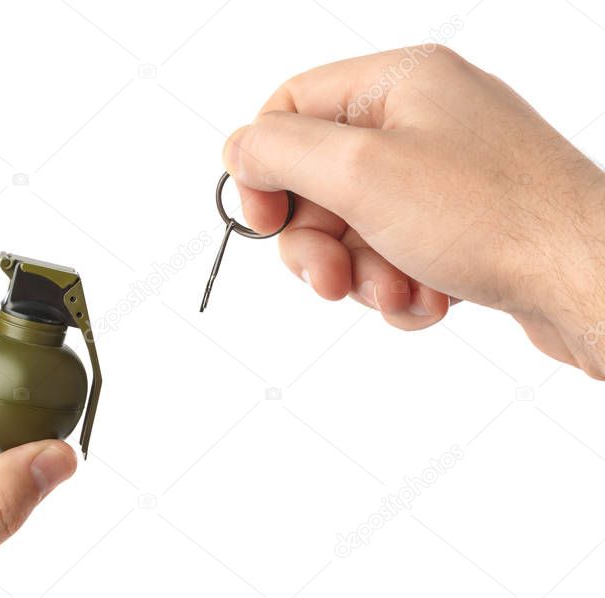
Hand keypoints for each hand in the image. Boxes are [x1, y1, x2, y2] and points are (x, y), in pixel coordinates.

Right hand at [223, 45, 604, 377]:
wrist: (592, 280)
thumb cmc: (496, 217)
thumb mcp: (360, 172)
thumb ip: (281, 152)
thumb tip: (240, 150)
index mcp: (401, 83)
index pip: (293, 106)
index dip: (266, 166)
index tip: (266, 221)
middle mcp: (424, 122)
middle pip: (321, 179)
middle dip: (319, 242)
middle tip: (329, 281)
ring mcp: (447, 177)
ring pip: (356, 228)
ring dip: (362, 274)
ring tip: (398, 292)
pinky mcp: (465, 226)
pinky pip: (397, 256)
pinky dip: (401, 287)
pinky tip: (430, 301)